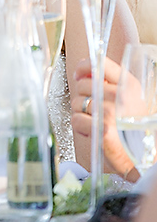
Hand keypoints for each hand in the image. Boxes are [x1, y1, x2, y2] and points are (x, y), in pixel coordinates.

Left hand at [71, 58, 138, 181]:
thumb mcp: (130, 100)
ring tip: (97, 121)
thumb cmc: (134, 128)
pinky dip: (80, 127)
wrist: (145, 157)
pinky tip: (94, 131)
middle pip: (82, 85)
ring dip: (81, 112)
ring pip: (77, 102)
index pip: (100, 64)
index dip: (84, 67)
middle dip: (83, 96)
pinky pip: (76, 119)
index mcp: (130, 86)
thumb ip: (110, 85)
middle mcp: (120, 97)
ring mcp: (111, 112)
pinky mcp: (102, 129)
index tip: (80, 74)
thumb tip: (85, 73)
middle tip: (94, 108)